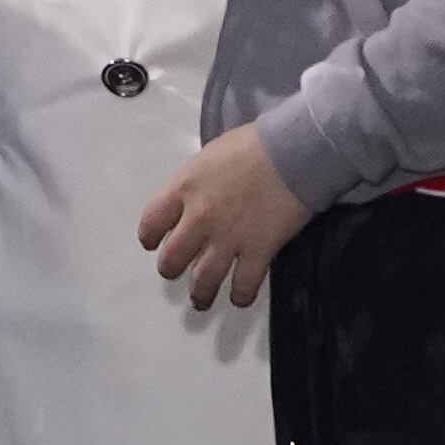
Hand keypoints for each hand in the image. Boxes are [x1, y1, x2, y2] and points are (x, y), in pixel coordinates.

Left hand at [136, 123, 314, 313]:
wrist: (294, 151)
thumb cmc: (254, 144)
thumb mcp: (209, 156)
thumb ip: (195, 182)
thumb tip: (195, 197)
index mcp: (183, 189)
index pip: (150, 222)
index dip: (150, 237)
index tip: (154, 243)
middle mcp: (199, 218)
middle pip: (172, 259)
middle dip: (172, 269)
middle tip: (179, 270)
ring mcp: (228, 239)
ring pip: (203, 280)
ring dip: (200, 294)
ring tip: (201, 300)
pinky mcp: (258, 252)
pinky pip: (243, 286)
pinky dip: (240, 296)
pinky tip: (240, 296)